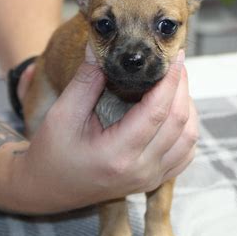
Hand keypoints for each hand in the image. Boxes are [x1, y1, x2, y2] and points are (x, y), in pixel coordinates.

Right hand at [7, 47, 197, 213]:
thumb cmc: (50, 153)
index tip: (174, 55)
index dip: (171, 79)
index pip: (158, 110)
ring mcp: (149, 179)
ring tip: (175, 84)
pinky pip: (184, 155)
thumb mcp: (62, 114)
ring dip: (188, 108)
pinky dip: (186, 130)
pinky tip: (175, 112)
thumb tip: (99, 46)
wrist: (48, 189)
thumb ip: (85, 80)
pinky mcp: (152, 182)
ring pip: (188, 139)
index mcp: (117, 154)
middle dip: (182, 87)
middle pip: (179, 122)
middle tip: (175, 63)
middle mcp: (140, 170)